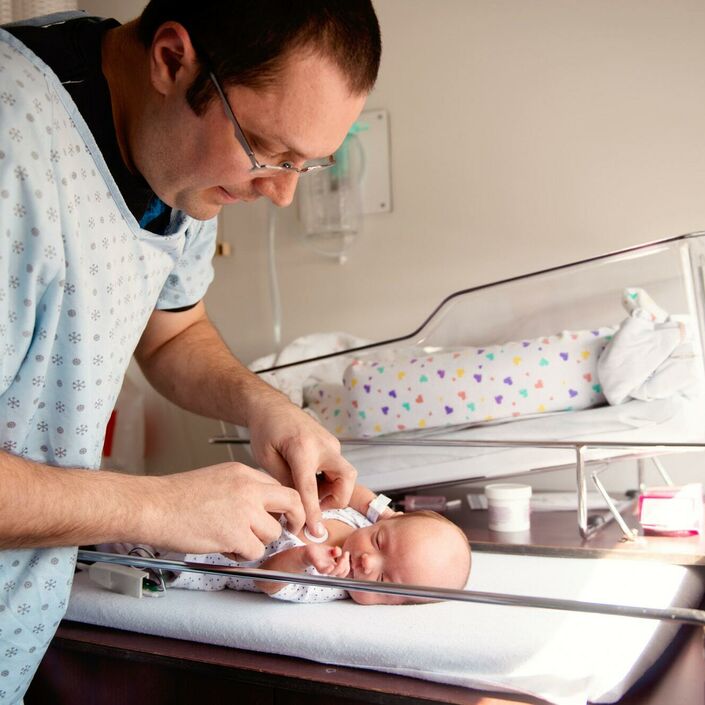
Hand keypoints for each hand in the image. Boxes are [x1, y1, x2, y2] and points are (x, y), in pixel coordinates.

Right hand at [147, 462, 304, 560]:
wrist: (152, 506)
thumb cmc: (175, 497)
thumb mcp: (216, 478)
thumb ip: (241, 489)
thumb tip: (260, 507)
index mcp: (243, 472)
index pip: (279, 487)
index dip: (283, 505)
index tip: (285, 515)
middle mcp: (248, 488)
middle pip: (292, 502)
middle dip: (296, 519)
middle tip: (292, 530)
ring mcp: (244, 511)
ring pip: (272, 533)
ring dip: (257, 542)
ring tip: (233, 540)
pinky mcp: (235, 534)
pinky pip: (254, 551)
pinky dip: (241, 554)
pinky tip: (223, 547)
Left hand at [247, 392, 356, 539]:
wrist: (271, 407)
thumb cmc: (265, 429)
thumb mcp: (266, 459)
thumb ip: (285, 482)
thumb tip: (297, 505)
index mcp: (302, 448)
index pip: (311, 488)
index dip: (313, 512)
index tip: (315, 530)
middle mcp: (322, 445)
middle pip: (346, 478)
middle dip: (337, 499)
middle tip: (316, 506)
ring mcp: (331, 443)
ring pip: (345, 475)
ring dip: (332, 491)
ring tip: (309, 493)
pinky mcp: (332, 445)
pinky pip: (338, 469)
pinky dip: (329, 481)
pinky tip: (310, 481)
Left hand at [303, 544, 350, 577]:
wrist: (306, 552)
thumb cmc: (318, 552)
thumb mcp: (330, 550)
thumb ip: (336, 551)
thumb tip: (339, 551)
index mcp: (333, 566)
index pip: (344, 570)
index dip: (348, 564)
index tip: (346, 553)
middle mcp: (329, 568)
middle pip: (341, 573)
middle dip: (346, 564)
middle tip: (344, 555)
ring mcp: (323, 567)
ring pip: (334, 573)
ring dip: (340, 566)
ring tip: (340, 557)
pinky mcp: (316, 564)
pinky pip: (323, 571)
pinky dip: (328, 570)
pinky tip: (331, 566)